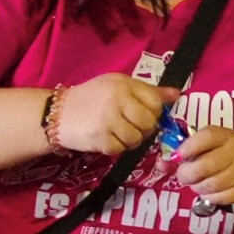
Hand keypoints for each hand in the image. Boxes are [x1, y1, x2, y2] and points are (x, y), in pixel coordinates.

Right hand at [52, 72, 172, 154]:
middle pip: (149, 123)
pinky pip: (121, 149)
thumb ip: (148, 91)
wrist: (56, 113)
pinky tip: (105, 138)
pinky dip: (115, 147)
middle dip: (142, 129)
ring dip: (129, 140)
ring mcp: (108, 119)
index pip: (155, 103)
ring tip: (116, 133)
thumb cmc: (90, 98)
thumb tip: (177, 94)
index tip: (141, 114)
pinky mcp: (100, 138)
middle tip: (129, 126)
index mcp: (123, 84)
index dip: (153, 112)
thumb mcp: (117, 86)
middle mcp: (117, 99)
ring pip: (137, 139)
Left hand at [171, 123, 233, 209]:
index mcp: (224, 136)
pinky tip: (212, 190)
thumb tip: (161, 163)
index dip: (186, 149)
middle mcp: (232, 153)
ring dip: (196, 186)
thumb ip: (188, 151)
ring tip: (200, 182)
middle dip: (185, 174)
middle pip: (200, 168)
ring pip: (206, 185)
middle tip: (186, 175)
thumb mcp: (217, 143)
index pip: (204, 137)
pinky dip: (209, 196)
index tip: (180, 156)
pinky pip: (217, 198)